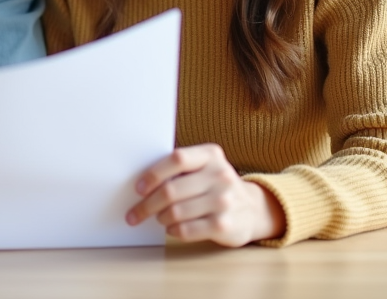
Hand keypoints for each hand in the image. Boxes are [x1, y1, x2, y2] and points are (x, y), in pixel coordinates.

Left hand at [126, 143, 284, 246]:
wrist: (252, 209)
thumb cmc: (216, 186)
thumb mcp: (205, 168)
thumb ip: (180, 169)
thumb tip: (142, 184)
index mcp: (211, 155)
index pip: (177, 159)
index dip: (153, 174)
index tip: (138, 188)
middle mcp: (220, 175)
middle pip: (171, 190)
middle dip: (147, 204)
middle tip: (134, 214)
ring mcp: (224, 200)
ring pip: (176, 212)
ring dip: (160, 217)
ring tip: (158, 218)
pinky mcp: (224, 225)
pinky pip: (186, 230)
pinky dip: (173, 230)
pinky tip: (171, 228)